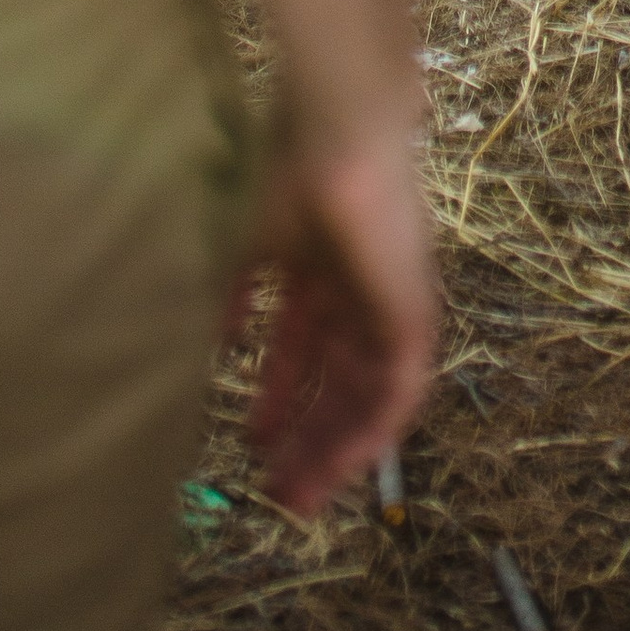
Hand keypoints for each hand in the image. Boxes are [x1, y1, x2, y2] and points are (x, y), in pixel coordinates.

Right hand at [233, 122, 440, 516]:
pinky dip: (374, 430)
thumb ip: (233, 298)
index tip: (251, 446)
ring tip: (302, 496)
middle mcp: (360, 291)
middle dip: (306, 436)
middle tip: (278, 491)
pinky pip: (402, 389)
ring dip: (336, 447)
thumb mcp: (246, 247)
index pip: (303, 351)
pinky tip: (344, 464)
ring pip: (367, 394)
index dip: (277, 400)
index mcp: (321, 270)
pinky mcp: (415, 313)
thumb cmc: (287, 174)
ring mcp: (390, 302)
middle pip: (335, 381)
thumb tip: (214, 344)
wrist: (339, 134)